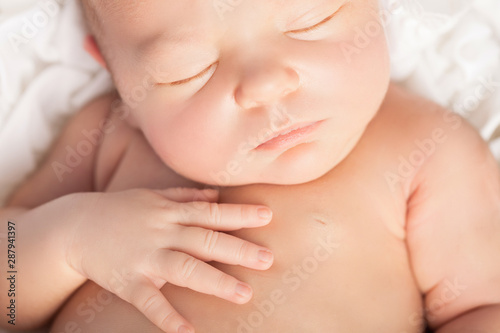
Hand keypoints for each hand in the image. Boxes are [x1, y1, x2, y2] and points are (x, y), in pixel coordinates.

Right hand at [64, 188, 272, 332]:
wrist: (74, 226)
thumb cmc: (120, 210)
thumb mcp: (153, 196)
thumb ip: (186, 197)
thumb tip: (216, 195)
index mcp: (170, 213)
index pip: (210, 213)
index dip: (239, 215)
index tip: (267, 216)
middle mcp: (161, 233)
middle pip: (204, 241)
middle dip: (237, 250)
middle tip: (267, 259)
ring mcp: (144, 258)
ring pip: (183, 269)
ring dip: (214, 281)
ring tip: (243, 294)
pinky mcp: (128, 281)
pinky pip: (149, 301)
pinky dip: (166, 316)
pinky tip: (187, 332)